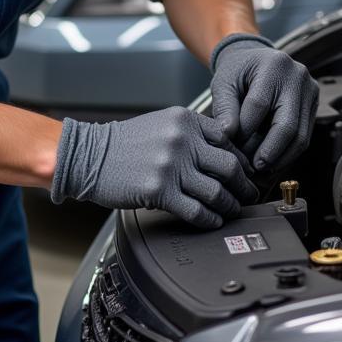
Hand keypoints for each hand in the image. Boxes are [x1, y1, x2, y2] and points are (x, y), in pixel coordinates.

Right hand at [50, 106, 258, 228]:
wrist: (91, 156)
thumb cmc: (126, 143)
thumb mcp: (163, 123)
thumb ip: (192, 134)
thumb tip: (223, 154)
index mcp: (185, 120)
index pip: (228, 140)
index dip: (242, 159)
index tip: (247, 172)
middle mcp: (182, 140)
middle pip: (229, 166)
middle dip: (244, 185)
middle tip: (250, 194)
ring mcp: (171, 166)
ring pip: (216, 192)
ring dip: (230, 206)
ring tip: (233, 211)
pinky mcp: (159, 191)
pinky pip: (196, 211)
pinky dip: (210, 219)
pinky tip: (213, 221)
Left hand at [209, 33, 318, 172]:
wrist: (256, 59)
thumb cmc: (238, 71)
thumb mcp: (224, 83)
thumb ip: (224, 108)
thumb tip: (227, 135)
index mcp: (274, 65)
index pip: (259, 105)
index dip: (244, 131)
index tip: (232, 145)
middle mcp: (298, 77)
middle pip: (287, 125)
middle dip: (268, 152)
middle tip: (252, 168)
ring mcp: (310, 91)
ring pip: (300, 137)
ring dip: (280, 158)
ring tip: (260, 168)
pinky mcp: (314, 105)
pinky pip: (304, 137)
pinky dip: (287, 153)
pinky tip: (271, 161)